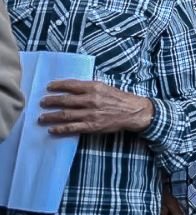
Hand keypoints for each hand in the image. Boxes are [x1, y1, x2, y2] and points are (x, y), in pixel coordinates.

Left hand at [39, 80, 153, 134]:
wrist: (134, 112)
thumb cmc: (120, 98)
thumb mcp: (106, 87)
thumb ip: (90, 87)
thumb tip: (73, 87)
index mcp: (94, 88)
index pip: (71, 85)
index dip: (58, 86)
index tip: (48, 87)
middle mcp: (91, 100)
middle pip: (65, 100)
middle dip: (51, 101)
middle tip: (42, 102)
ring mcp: (91, 114)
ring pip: (65, 115)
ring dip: (51, 116)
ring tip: (42, 117)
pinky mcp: (92, 126)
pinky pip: (72, 127)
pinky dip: (60, 128)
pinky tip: (52, 129)